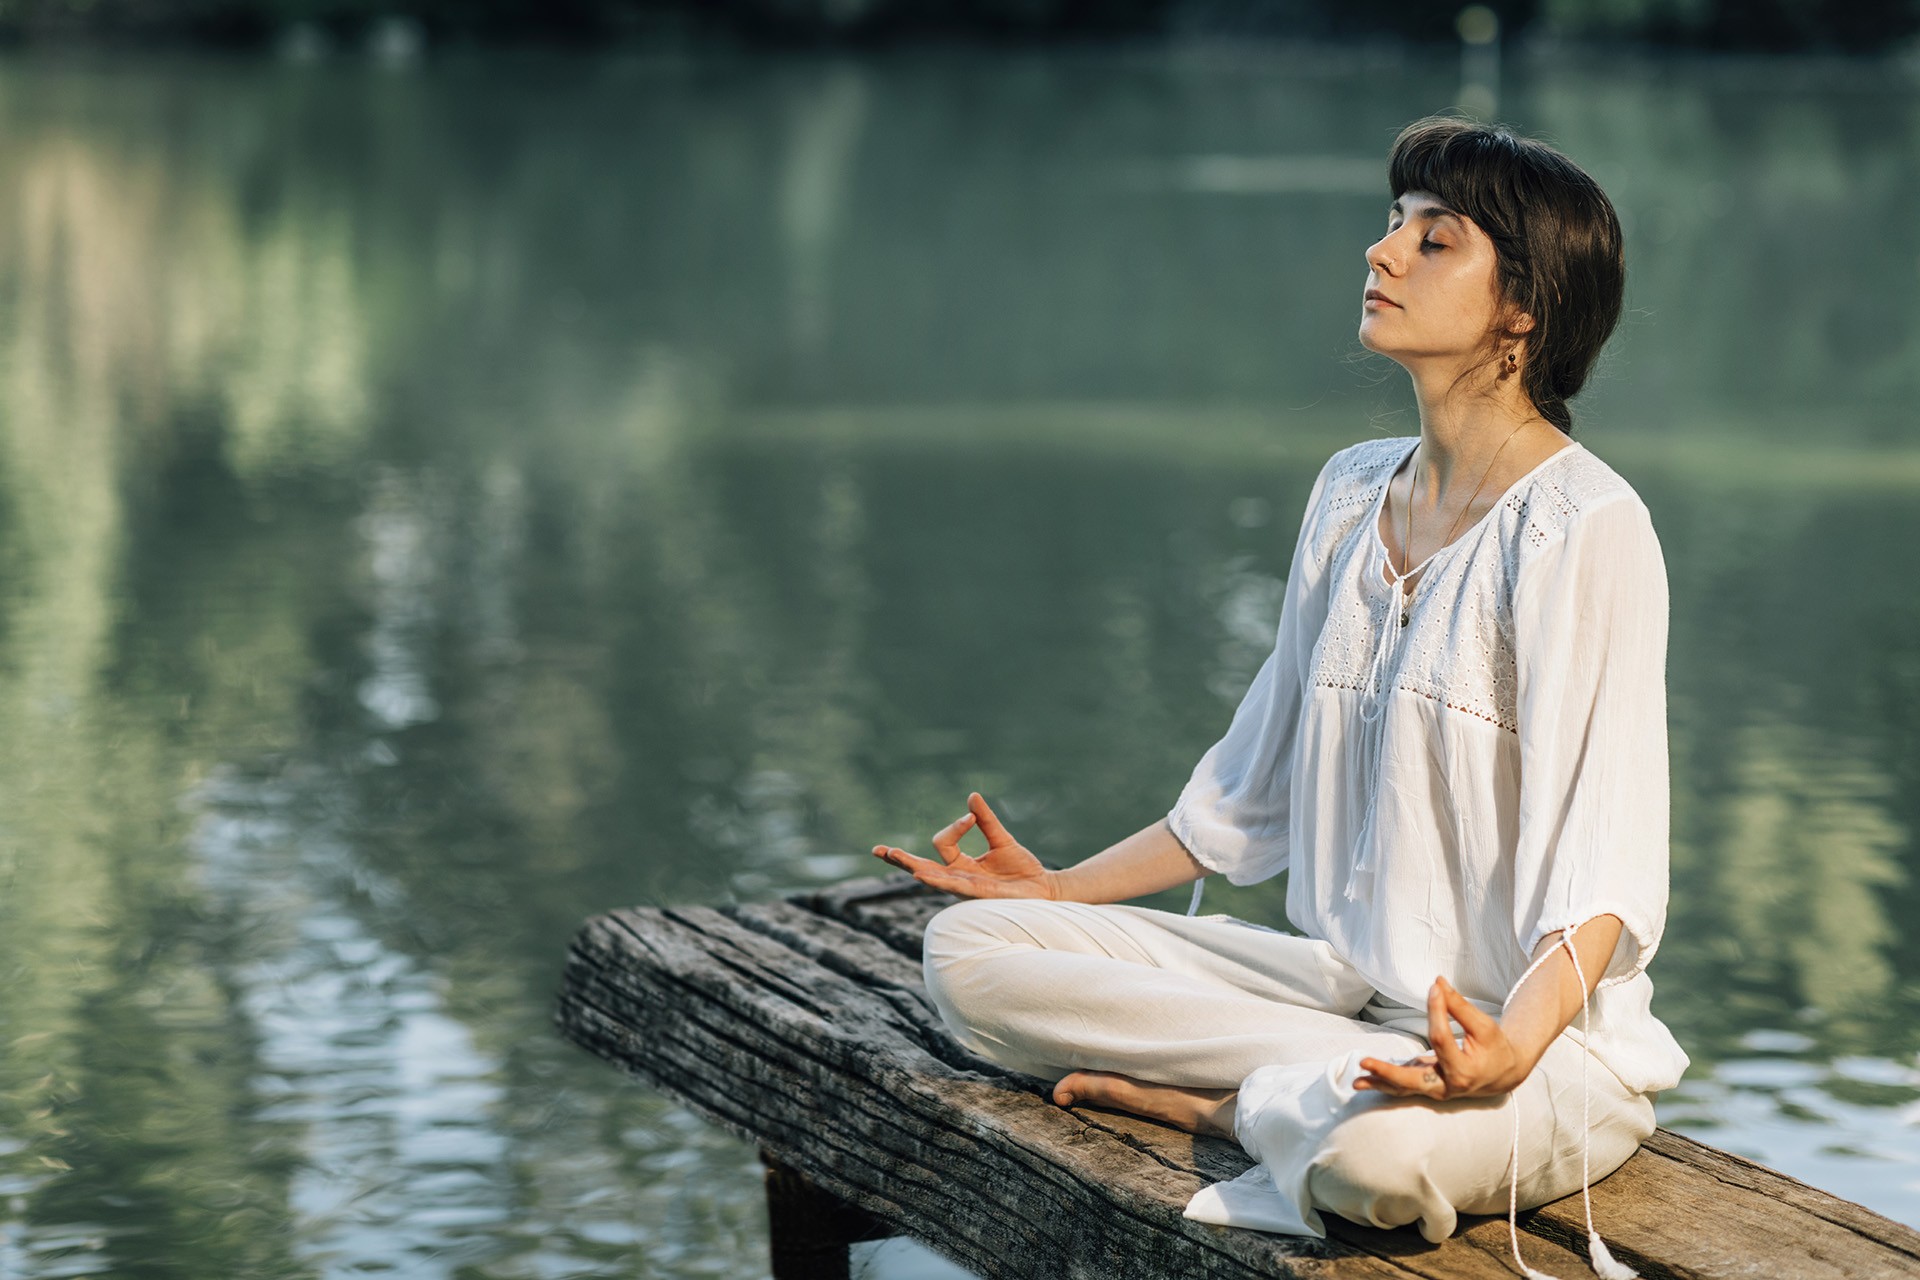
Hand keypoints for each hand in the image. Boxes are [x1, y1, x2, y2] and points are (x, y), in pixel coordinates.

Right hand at [871, 793, 1058, 900]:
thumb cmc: (1022, 869)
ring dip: (913, 866)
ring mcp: (965, 887)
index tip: (971, 817)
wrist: (1043, 888)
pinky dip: (938, 879)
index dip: (954, 827)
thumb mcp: (1001, 839)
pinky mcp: (978, 894)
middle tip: (879, 850)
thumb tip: (972, 797)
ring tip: (894, 857)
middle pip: (922, 867)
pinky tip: (922, 874)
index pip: (941, 843)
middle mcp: (958, 878)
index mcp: (960, 865)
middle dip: (901, 859)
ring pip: (933, 877)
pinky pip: (954, 885)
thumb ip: (986, 820)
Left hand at [1353, 975, 1529, 1100]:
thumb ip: (1459, 1007)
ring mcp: (1435, 1090)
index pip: (1441, 1038)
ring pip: (1404, 1089)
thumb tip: (1437, 982)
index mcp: (1464, 1071)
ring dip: (1379, 1082)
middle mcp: (1447, 1086)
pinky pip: (1403, 1087)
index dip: (1436, 1010)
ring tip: (1355, 1081)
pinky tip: (1362, 1080)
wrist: (1502, 1075)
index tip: (1435, 988)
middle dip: (1387, 1072)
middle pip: (1413, 1081)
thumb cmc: (1494, 1048)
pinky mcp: (1426, 1086)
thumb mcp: (1484, 1026)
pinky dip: (1384, 1083)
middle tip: (1364, 1061)